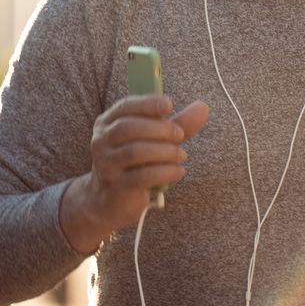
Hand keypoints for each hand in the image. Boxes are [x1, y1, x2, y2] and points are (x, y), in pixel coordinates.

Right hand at [60, 96, 209, 254]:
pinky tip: (178, 171)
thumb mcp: (154, 140)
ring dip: (165, 151)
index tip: (169, 105)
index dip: (147, 103)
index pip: (125, 106)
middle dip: (161, 129)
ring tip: (181, 155)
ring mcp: (106, 165)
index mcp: (107, 123)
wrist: (110, 202)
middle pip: (130, 127)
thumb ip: (177, 124)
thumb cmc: (135, 164)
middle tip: (180, 136)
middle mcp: (101, 142)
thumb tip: (203, 107)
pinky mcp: (117, 187)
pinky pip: (143, 176)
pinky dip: (165, 171)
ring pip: (136, 151)